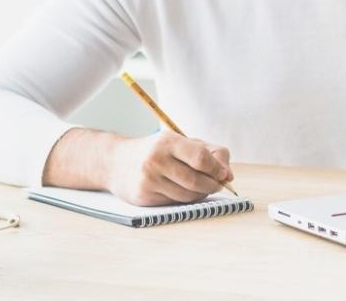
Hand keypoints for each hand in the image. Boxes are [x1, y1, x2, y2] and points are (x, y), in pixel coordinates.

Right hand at [105, 131, 232, 205]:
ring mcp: (149, 180)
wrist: (116, 162)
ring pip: (187, 195)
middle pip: (196, 180)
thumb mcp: (180, 142)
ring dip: (200, 194)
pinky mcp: (144, 197)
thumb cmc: (156, 151)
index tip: (224, 174)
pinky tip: (183, 191)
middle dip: (213, 185)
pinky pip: (174, 203)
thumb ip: (209, 153)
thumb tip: (229, 175)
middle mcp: (156, 160)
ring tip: (201, 187)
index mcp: (168, 142)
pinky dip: (185, 200)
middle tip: (218, 184)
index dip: (217, 169)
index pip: (200, 158)